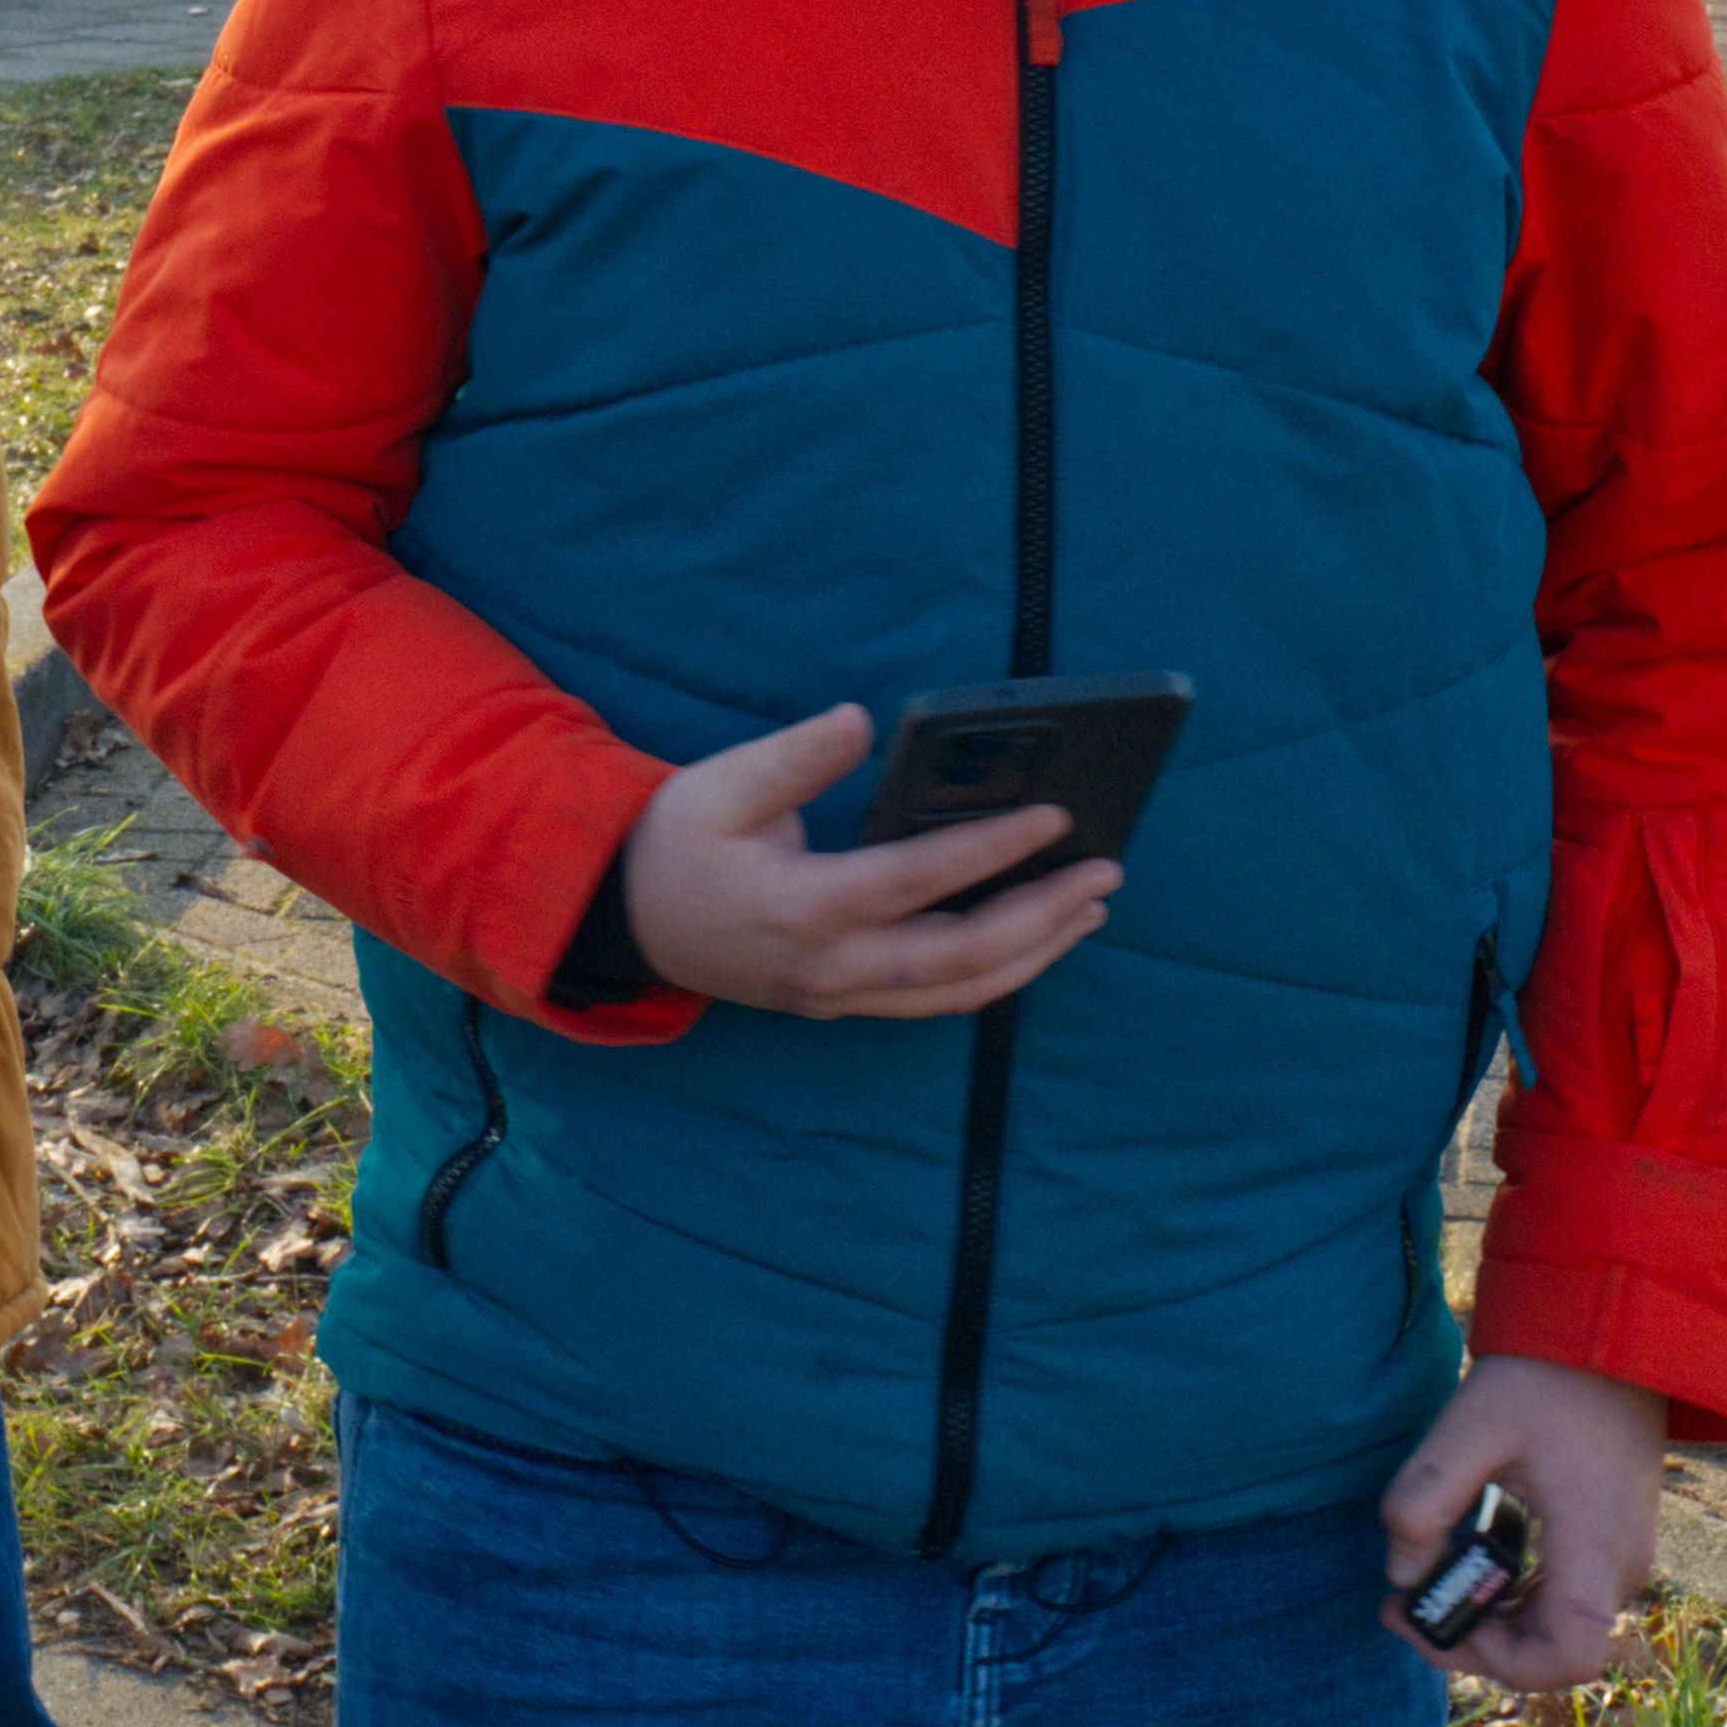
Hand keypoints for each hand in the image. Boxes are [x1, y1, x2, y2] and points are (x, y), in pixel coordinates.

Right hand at [615, 701, 1122, 1022]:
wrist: (621, 921)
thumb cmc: (673, 844)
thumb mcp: (719, 786)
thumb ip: (794, 758)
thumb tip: (860, 722)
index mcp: (804, 907)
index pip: (921, 880)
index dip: (993, 849)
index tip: (1055, 816)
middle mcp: (831, 967)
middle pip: (962, 958)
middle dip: (1042, 916)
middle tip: (1105, 873)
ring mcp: (838, 995)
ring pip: (957, 993)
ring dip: (1034, 954)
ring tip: (1089, 909)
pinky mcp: (839, 1003)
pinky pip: (934, 1002)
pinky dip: (993, 975)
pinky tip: (1032, 941)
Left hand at [1379, 1354, 1669, 1692]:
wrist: (1612, 1335)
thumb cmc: (1545, 1378)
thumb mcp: (1468, 1426)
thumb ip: (1425, 1499)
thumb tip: (1401, 1573)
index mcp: (1594, 1544)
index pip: (1569, 1655)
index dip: (1502, 1662)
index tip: (1441, 1619)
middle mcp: (1621, 1564)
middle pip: (1554, 1652)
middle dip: (1476, 1644)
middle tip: (1403, 1607)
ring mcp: (1623, 1555)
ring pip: (1559, 1631)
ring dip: (1494, 1625)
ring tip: (1425, 1586)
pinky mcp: (1613, 1540)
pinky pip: (1566, 1598)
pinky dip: (1516, 1601)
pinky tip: (1470, 1566)